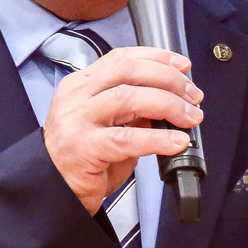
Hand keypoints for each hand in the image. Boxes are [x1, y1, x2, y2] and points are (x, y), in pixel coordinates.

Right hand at [43, 47, 202, 212]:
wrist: (55, 189)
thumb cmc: (82, 157)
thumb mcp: (107, 123)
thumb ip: (132, 108)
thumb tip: (170, 100)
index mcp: (81, 84)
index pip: (121, 57)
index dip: (156, 57)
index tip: (182, 66)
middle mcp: (76, 97)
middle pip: (127, 71)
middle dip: (168, 79)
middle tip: (193, 95)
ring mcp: (77, 120)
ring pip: (129, 98)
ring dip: (168, 104)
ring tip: (189, 117)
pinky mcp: (84, 147)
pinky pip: (127, 139)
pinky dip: (158, 139)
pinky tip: (176, 141)